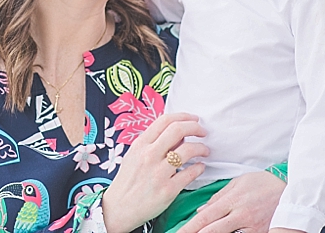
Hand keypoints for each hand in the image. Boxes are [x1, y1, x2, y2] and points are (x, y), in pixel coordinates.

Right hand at [101, 113, 207, 232]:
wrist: (119, 208)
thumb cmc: (128, 181)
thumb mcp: (134, 156)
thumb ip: (153, 144)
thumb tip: (177, 136)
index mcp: (140, 144)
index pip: (164, 120)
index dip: (183, 116)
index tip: (194, 120)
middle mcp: (149, 155)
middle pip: (178, 130)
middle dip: (196, 128)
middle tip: (203, 132)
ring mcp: (158, 173)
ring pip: (188, 150)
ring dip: (201, 148)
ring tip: (204, 151)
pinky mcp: (168, 190)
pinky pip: (190, 173)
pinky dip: (199, 168)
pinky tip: (200, 167)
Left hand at [175, 170, 285, 232]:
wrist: (292, 190)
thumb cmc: (264, 183)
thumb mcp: (238, 182)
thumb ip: (219, 197)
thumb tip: (202, 210)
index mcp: (232, 201)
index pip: (205, 217)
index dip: (190, 227)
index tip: (179, 232)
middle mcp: (240, 216)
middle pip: (212, 230)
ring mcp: (251, 227)